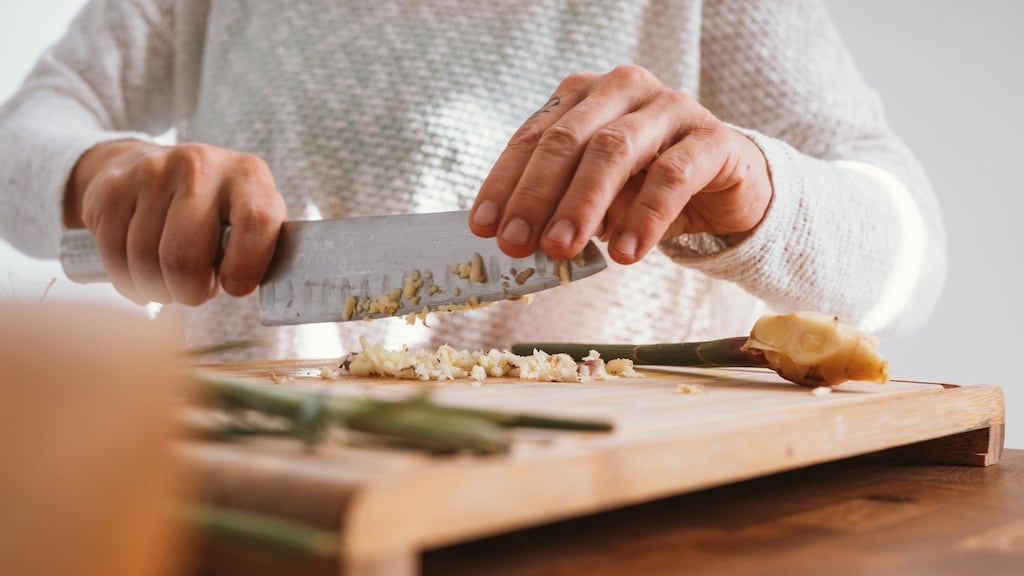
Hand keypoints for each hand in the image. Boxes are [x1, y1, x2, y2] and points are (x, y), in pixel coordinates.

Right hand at [63, 140, 285, 304]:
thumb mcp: (252, 219)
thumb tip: (249, 289)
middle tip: (196, 292)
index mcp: (248, 174)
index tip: (235, 287)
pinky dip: (129, 283)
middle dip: (190, 292)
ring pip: (146, 263)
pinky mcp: (111, 189)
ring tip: (172, 282)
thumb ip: (261, 249)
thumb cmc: (219, 211)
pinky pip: (114, 258)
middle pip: (185, 256)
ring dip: (159, 290)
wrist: (155, 167)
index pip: (256, 222)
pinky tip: (143, 275)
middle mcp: (199, 165)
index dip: (246, 267)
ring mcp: (151, 173)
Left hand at [469, 65, 771, 263]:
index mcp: (584, 96)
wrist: (727, 185)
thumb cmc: (647, 187)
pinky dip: (644, 217)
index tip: (484, 227)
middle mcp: (623, 90)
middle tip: (518, 245)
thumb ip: (560, 207)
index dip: (506, 183)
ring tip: (562, 249)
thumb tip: (519, 242)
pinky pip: (672, 175)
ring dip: (582, 204)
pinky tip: (625, 252)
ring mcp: (670, 107)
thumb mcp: (596, 196)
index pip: (534, 136)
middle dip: (537, 196)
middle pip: (569, 140)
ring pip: (615, 150)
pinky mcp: (712, 137)